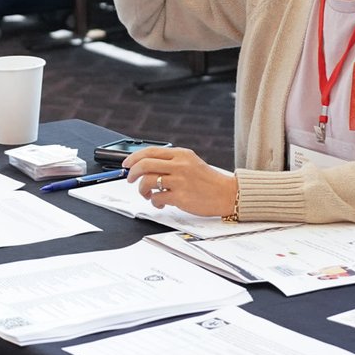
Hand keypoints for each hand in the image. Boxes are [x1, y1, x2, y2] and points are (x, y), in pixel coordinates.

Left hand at [122, 147, 237, 217]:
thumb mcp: (191, 163)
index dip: (134, 157)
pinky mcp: (180, 197)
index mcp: (181, 154)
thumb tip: (146, 166)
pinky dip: (154, 201)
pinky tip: (160, 203)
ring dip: (142, 189)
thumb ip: (172, 162)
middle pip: (144, 164)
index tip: (127, 164)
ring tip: (147, 194)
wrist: (228, 194)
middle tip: (130, 179)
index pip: (151, 151)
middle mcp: (179, 165)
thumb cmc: (209, 181)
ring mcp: (179, 181)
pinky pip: (157, 198)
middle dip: (132, 173)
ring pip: (147, 181)